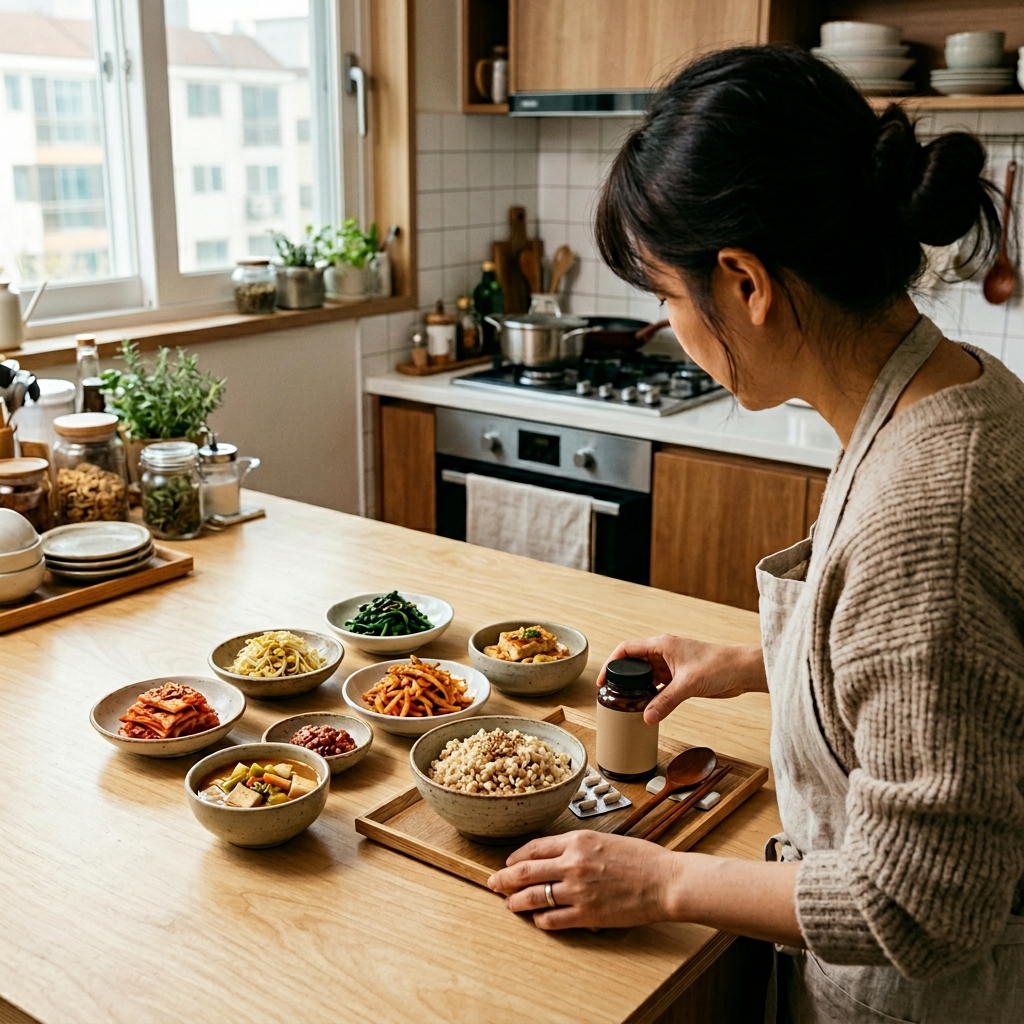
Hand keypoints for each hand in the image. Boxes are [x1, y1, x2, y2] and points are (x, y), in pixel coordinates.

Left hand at [486, 830, 677, 930]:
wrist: (665, 881)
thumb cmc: (641, 859)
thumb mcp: (605, 839)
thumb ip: (578, 847)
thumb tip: (555, 855)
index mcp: (577, 841)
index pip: (534, 848)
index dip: (516, 857)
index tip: (508, 863)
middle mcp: (573, 863)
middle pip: (525, 872)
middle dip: (504, 879)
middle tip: (493, 883)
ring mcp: (578, 889)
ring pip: (534, 896)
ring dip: (517, 902)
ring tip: (510, 904)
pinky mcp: (587, 914)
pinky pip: (553, 919)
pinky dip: (541, 920)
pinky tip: (538, 920)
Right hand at [598, 636, 765, 724]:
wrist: (741, 671)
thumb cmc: (719, 666)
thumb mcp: (688, 685)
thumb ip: (666, 701)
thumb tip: (647, 717)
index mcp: (661, 645)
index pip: (626, 650)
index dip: (611, 663)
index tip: (602, 680)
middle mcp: (663, 652)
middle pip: (633, 663)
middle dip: (621, 678)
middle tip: (612, 695)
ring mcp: (671, 665)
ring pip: (646, 675)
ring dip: (637, 687)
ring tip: (627, 702)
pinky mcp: (679, 677)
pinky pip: (658, 685)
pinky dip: (651, 694)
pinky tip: (648, 706)